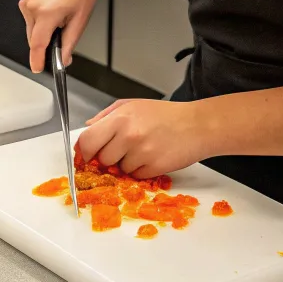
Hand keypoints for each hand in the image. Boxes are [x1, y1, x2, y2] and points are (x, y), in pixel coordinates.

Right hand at [20, 0, 106, 72]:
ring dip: (43, 34)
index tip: (38, 68)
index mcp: (47, 12)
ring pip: (32, 32)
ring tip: (60, 20)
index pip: (37, 44)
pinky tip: (53, 15)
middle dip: (46, 45)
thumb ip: (68, 45)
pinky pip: (31, 23)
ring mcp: (27, 3)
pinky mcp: (25, 2)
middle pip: (34, 40)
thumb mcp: (79, 22)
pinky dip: (40, 25)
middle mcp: (33, 7)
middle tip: (63, 35)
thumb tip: (62, 60)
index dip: (37, 59)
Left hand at [77, 98, 210, 178]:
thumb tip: (87, 128)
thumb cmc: (165, 114)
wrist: (197, 125)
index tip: (87, 154)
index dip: (85, 151)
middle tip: (122, 148)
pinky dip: (141, 170)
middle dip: (108, 157)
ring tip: (142, 148)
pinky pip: (136, 176)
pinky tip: (152, 156)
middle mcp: (129, 136)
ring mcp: (142, 153)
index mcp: (120, 118)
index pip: (88, 141)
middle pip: (102, 159)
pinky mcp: (154, 168)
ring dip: (126, 164)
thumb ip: (106, 116)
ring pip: (119, 170)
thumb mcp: (132, 105)